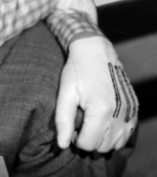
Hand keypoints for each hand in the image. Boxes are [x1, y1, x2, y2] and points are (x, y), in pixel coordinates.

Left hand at [55, 36, 137, 151]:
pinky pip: (127, 134)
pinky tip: (104, 121)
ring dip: (103, 139)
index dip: (76, 139)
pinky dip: (115, 134)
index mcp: (101, 111)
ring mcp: (129, 112)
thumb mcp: (66, 93)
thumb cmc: (77, 71)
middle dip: (89, 141)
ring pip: (116, 144)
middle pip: (103, 147)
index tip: (72, 127)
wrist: (95, 50)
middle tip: (81, 125)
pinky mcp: (134, 109)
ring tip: (91, 122)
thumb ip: (63, 120)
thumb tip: (63, 145)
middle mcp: (119, 114)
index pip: (88, 144)